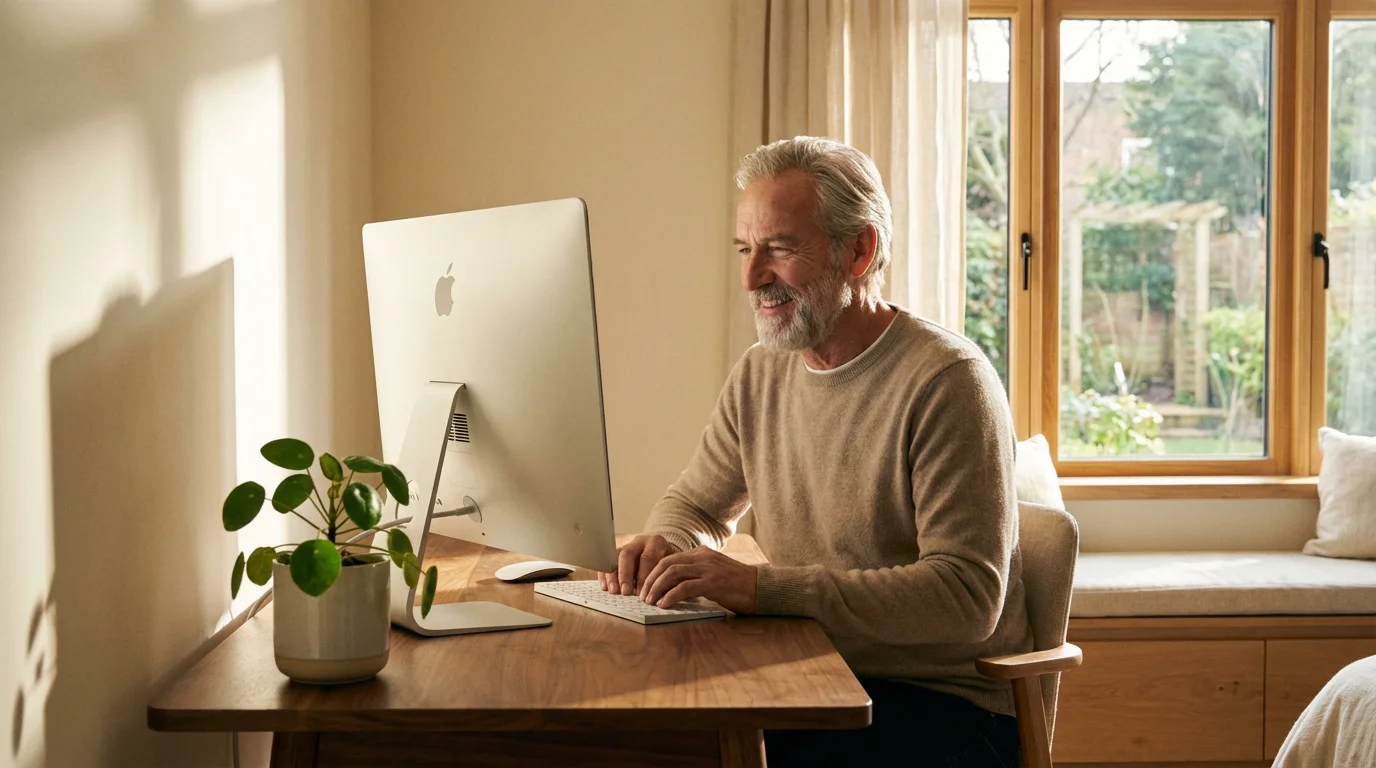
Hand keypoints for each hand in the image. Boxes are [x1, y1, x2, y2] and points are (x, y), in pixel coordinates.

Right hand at [598, 534, 679, 595]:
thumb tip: (659, 596)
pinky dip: (605, 575)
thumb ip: (666, 578)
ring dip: (613, 576)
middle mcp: (639, 542)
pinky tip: (605, 587)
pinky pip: (606, 562)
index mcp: (656, 543)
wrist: (664, 553)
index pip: (647, 558)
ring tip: (614, 592)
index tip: (642, 594)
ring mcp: (626, 546)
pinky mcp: (616, 554)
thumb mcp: (672, 568)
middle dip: (625, 575)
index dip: (644, 577)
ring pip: (614, 557)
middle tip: (626, 592)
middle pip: (627, 555)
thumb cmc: (668, 565)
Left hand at [639, 547, 757, 613]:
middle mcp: (702, 557)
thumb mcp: (714, 573)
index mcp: (701, 553)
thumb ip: (696, 574)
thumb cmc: (737, 585)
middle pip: (667, 564)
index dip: (654, 572)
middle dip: (651, 580)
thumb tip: (673, 587)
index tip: (646, 586)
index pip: (670, 558)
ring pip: (672, 573)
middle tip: (643, 595)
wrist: (761, 588)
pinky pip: (684, 587)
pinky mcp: (713, 583)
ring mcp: (708, 569)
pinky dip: (670, 596)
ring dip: (657, 588)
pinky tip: (664, 604)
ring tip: (650, 601)